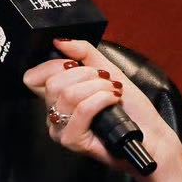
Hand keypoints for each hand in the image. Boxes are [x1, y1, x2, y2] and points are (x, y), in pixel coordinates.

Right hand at [22, 38, 181, 178]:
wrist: (148, 133)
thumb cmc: (129, 107)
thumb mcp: (106, 69)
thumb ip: (83, 52)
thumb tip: (60, 41)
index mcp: (56, 97)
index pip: (33, 77)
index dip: (54, 64)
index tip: (77, 65)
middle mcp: (53, 114)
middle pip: (53, 83)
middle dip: (86, 75)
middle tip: (105, 81)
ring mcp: (60, 129)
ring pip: (68, 94)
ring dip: (98, 87)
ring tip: (113, 92)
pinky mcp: (73, 141)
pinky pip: (82, 109)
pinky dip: (102, 99)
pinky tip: (114, 101)